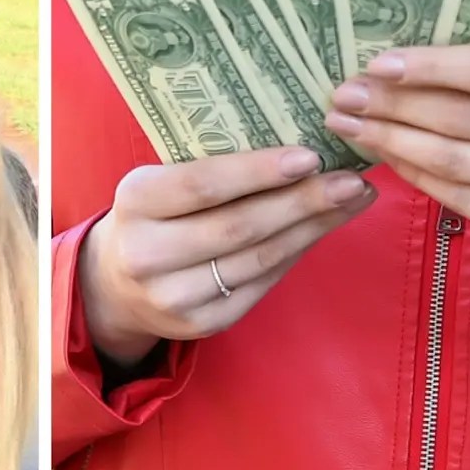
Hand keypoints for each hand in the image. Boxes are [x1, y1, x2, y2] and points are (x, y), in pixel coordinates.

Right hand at [80, 147, 378, 366]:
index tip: (310, 156)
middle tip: (352, 179)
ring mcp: (173, 297)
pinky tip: (324, 228)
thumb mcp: (160, 182)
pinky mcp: (200, 324)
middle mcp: (147, 254)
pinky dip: (297, 252)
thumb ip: (211, 166)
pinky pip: (262, 283)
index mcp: (135, 202)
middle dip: (303, 202)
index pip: (203, 185)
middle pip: (240, 226)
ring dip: (313, 227)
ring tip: (354, 199)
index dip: (258, 172)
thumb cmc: (154, 214)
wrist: (115, 284)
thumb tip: (300, 145)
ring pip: (259, 259)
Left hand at [324, 45, 469, 246]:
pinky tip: (382, 154)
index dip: (427, 67)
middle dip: (392, 105)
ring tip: (348, 124)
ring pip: (450, 159)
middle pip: (458, 117)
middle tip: (344, 96)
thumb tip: (389, 64)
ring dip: (389, 140)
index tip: (376, 65)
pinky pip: (455, 195)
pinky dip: (411, 172)